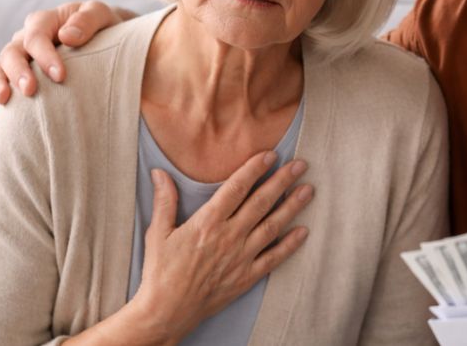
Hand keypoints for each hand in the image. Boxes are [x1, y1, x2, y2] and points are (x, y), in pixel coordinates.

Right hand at [0, 0, 133, 115]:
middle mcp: (26, 37)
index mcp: (45, 21)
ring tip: (4, 101)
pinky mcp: (18, 74)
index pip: (37, 37)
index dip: (45, 56)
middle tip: (30, 91)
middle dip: (18, 72)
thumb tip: (67, 36)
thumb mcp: (101, 14)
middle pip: (11, 52)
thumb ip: (87, 20)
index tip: (60, 76)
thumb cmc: (104, 26)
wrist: (107, 38)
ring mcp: (20, 57)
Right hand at [128, 151, 313, 341]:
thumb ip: (164, 201)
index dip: (255, 169)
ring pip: (272, 226)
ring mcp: (241, 257)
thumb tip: (159, 173)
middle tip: (301, 165)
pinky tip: (303, 231)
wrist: (167, 311)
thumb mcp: (158, 233)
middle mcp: (229, 236)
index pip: (237, 188)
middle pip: (261, 202)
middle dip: (282, 181)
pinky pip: (274, 258)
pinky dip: (290, 245)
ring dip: (292, 207)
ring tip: (308, 190)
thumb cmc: (160, 272)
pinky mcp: (247, 277)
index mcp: (207, 222)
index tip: (270, 155)